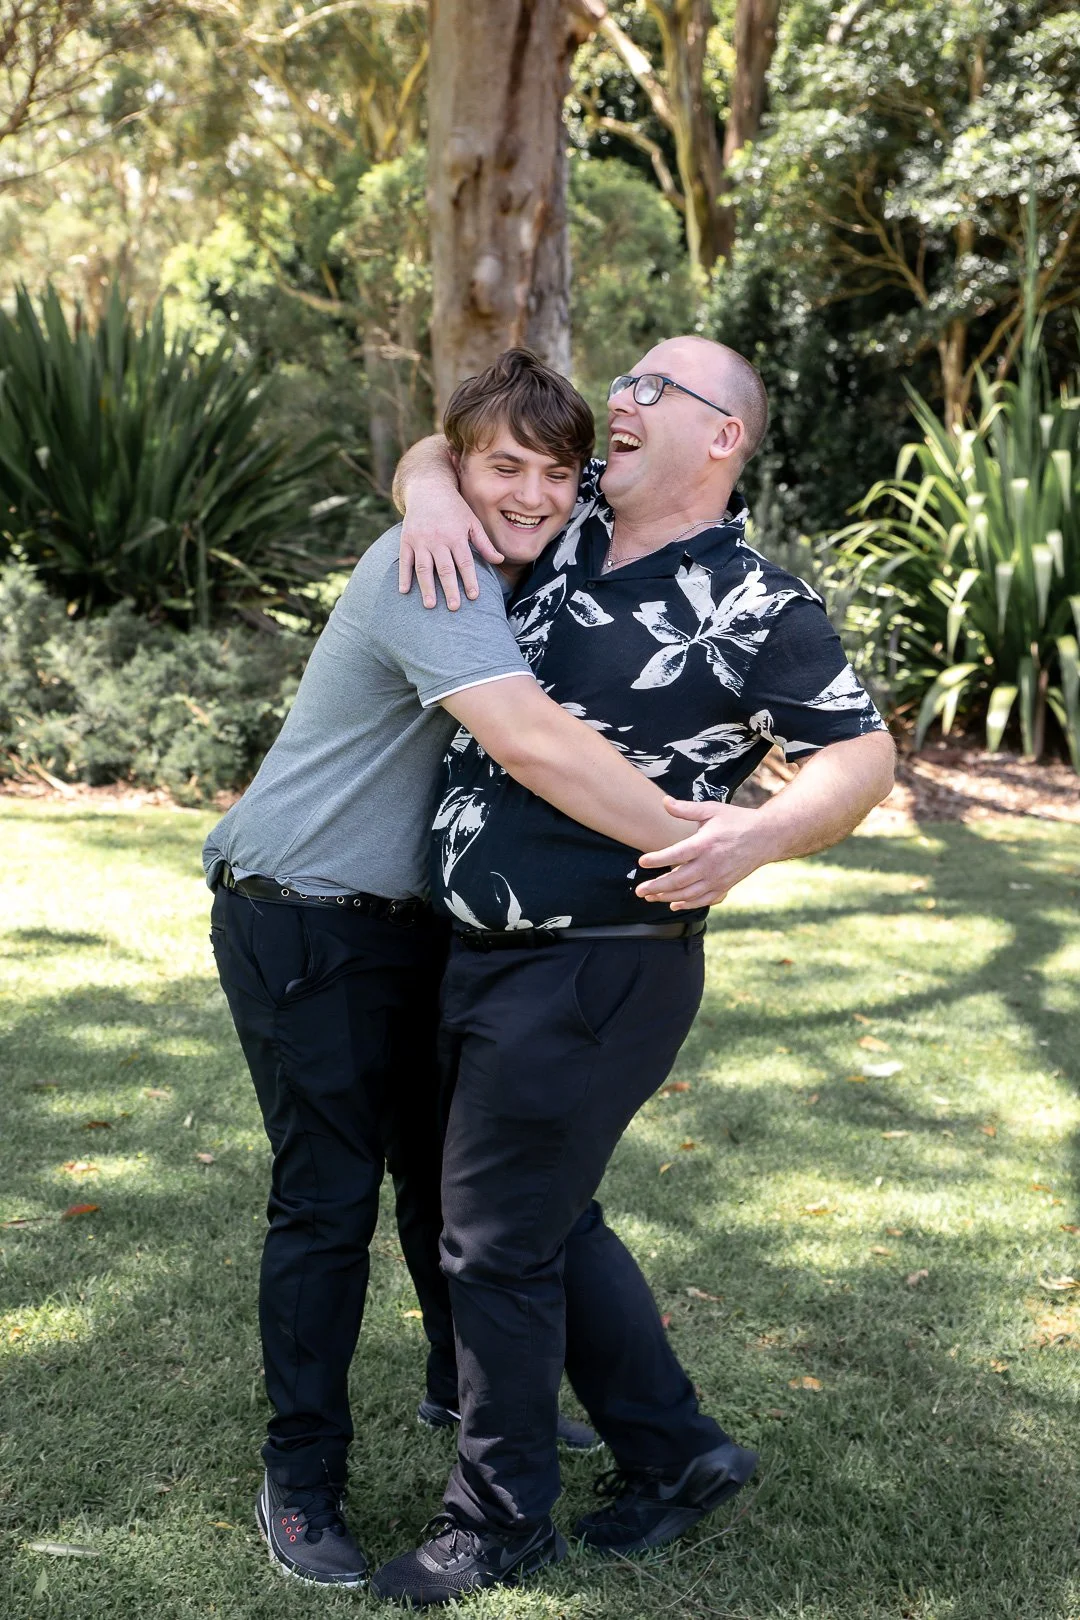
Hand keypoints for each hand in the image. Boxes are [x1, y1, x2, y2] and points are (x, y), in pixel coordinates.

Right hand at [399, 490, 504, 609]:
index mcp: (456, 536)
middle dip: (450, 589)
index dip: (469, 580)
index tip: (473, 597)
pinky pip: (405, 561)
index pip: (464, 562)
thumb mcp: (472, 522)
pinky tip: (404, 591)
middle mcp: (438, 539)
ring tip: (430, 606)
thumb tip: (500, 561)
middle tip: (454, 608)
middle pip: (445, 568)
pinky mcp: (406, 540)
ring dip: (427, 587)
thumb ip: (484, 543)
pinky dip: (403, 576)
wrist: (428, 488)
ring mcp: (420, 540)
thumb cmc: (454, 508)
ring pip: (424, 567)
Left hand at [635, 796, 776, 908]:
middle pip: (678, 880)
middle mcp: (711, 864)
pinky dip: (687, 904)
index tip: (641, 862)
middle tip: (639, 890)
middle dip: (656, 887)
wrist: (766, 837)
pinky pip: (703, 900)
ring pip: (688, 894)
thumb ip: (686, 809)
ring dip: (667, 897)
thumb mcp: (712, 810)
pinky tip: (673, 904)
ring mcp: (718, 878)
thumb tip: (664, 802)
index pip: (677, 854)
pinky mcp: (725, 886)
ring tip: (650, 897)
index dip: (657, 859)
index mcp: (706, 843)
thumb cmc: (737, 821)